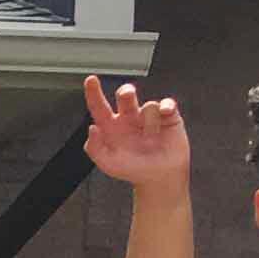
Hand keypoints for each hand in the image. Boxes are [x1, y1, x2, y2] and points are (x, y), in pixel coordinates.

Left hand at [78, 74, 190, 189]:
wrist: (159, 178)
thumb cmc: (133, 170)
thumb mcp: (108, 163)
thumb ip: (94, 148)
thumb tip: (92, 128)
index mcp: (112, 127)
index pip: (99, 107)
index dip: (94, 93)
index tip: (91, 80)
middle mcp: (129, 118)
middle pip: (126, 96)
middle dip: (126, 92)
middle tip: (126, 95)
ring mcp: (148, 116)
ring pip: (148, 105)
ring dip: (149, 120)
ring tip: (151, 136)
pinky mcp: (167, 117)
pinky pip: (167, 104)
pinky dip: (166, 106)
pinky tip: (165, 113)